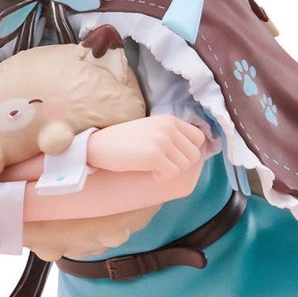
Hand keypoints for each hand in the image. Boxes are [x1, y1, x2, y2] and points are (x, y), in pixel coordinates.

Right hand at [87, 116, 207, 179]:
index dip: (190, 152)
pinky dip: (162, 177)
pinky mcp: (154, 155)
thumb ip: (172, 135)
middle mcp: (169, 127)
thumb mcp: (152, 130)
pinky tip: (149, 172)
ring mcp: (162, 140)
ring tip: (154, 168)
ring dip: (171, 171)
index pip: (199, 138)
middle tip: (163, 166)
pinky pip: (172, 173)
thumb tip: (196, 152)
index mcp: (170, 120)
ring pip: (184, 165)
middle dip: (181, 165)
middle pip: (194, 154)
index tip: (175, 158)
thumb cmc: (124, 142)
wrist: (98, 145)